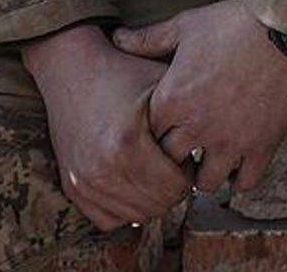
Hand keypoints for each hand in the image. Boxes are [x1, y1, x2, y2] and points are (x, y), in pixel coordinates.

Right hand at [21, 24, 190, 230]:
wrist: (70, 68)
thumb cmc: (123, 73)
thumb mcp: (162, 86)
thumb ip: (187, 121)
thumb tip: (216, 151)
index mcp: (128, 143)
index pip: (177, 187)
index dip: (188, 171)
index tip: (184, 153)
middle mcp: (102, 167)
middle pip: (159, 205)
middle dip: (172, 187)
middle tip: (171, 163)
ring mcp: (84, 181)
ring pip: (137, 215)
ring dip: (150, 198)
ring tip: (152, 169)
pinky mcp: (72, 187)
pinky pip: (109, 219)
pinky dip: (125, 206)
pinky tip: (131, 180)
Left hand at [112, 0, 286, 192]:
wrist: (281, 27)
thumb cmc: (231, 24)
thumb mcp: (184, 26)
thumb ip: (148, 39)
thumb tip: (117, 38)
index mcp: (172, 100)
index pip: (146, 137)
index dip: (153, 134)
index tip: (163, 128)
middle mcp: (196, 127)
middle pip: (171, 164)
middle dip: (174, 159)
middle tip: (183, 151)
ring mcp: (230, 141)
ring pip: (205, 182)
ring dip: (204, 175)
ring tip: (208, 162)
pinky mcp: (261, 146)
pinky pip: (245, 183)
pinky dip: (239, 180)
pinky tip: (238, 167)